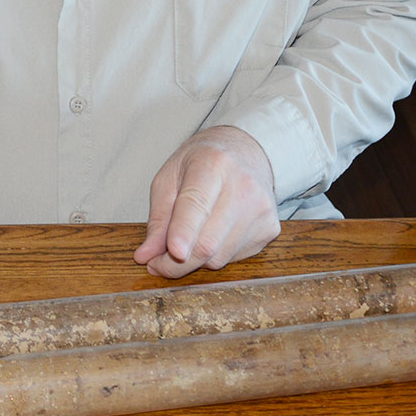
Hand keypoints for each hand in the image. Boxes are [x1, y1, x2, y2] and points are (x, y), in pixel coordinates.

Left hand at [134, 125, 279, 278]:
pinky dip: (216, 255)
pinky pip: (234, 258)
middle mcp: (244, 186)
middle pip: (207, 243)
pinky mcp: (270, 228)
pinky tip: (214, 233)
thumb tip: (145, 256)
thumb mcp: (169, 178)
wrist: (245, 152)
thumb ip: (157, 219)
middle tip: (157, 263)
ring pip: (219, 257)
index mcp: (213, 164)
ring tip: (188, 240)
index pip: (196, 205)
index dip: (183, 232)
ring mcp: (261, 210)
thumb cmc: (201, 163)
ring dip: (195, 259)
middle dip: (176, 263)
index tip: (173, 252)